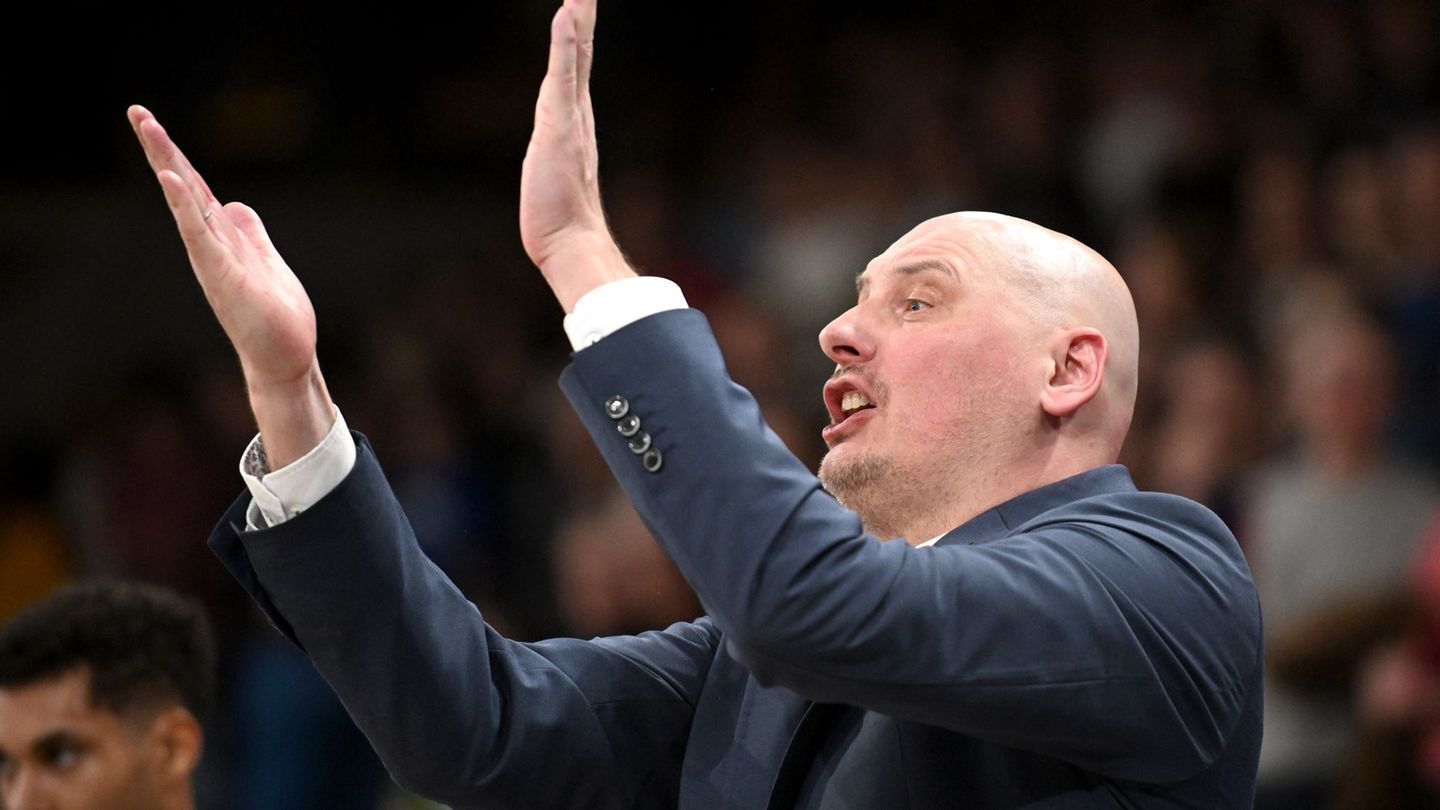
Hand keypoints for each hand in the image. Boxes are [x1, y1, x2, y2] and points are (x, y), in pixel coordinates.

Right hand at [128, 105, 332, 466]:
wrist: (286, 359)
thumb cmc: (276, 317)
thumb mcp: (266, 261)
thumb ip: (249, 233)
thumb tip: (236, 205)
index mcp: (222, 239)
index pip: (195, 188)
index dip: (176, 156)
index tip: (151, 122)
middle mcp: (210, 245)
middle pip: (183, 187)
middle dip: (161, 148)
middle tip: (135, 110)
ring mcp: (213, 260)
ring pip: (186, 203)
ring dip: (168, 164)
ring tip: (148, 128)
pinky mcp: (223, 276)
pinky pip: (200, 235)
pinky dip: (185, 207)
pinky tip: (172, 180)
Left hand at [520, 0, 634, 311]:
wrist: (570, 242)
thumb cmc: (559, 217)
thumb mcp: (550, 174)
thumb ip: (556, 157)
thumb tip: (559, 160)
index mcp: (573, 116)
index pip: (575, 62)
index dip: (577, 28)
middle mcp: (576, 110)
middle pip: (579, 48)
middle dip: (582, 10)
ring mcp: (571, 116)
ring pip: (575, 54)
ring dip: (577, 17)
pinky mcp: (561, 126)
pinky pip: (563, 76)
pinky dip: (566, 44)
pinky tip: (566, 16)